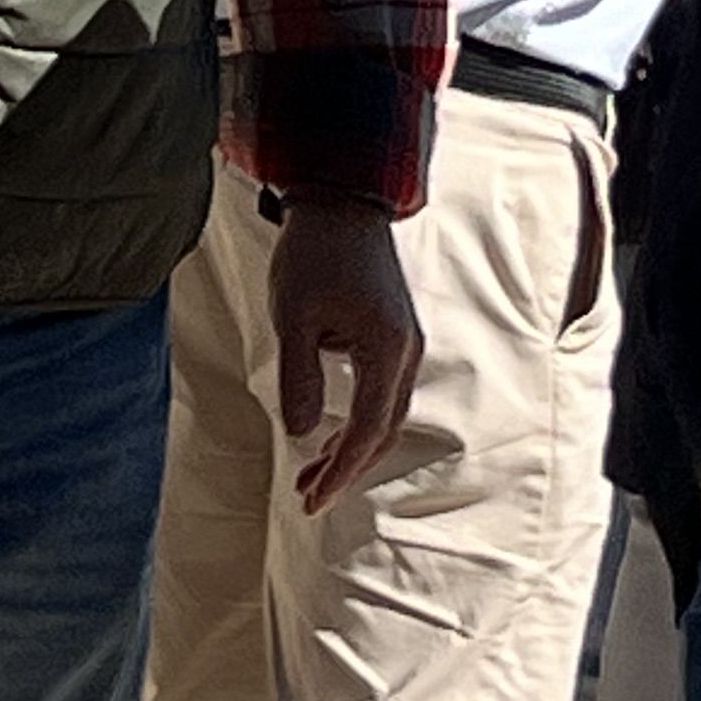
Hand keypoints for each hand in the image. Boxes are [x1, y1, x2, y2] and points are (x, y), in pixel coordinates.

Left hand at [267, 193, 423, 513]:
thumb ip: (300, 378)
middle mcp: (407, 351)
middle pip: (384, 430)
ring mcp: (404, 343)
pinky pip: (382, 393)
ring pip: (385, 414)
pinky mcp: (394, 335)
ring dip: (351, 448)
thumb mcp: (294, 317)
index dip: (341, 470)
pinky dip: (357, 421)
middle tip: (307, 495)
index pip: (369, 429)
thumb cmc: (315, 254)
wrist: (341, 202)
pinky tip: (328, 432)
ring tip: (310, 473)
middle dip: (347, 467)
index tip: (311, 498)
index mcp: (387, 348)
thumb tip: (302, 433)